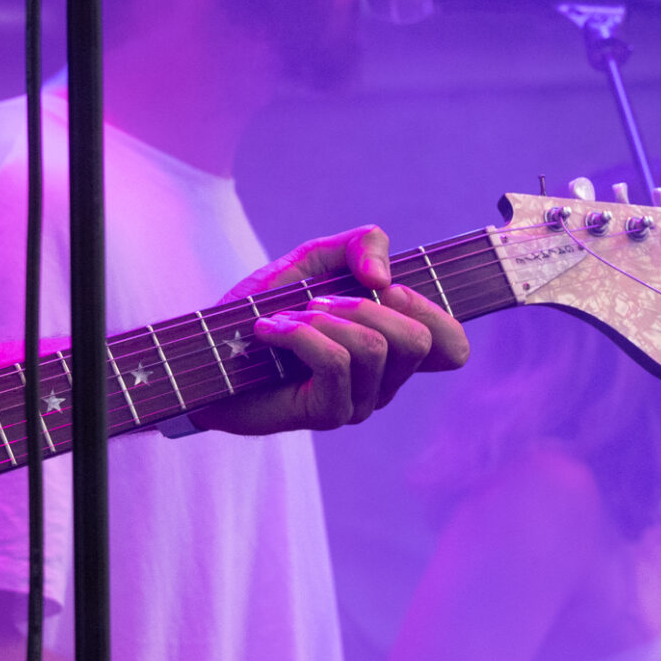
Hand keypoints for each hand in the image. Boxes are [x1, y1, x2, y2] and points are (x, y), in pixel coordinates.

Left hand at [197, 226, 469, 434]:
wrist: (207, 351)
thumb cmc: (262, 309)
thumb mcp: (313, 260)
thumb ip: (360, 245)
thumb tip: (383, 278)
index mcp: (392, 348)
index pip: (453, 348)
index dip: (433, 311)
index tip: (386, 288)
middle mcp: (385, 381)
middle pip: (416, 340)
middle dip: (363, 304)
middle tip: (318, 300)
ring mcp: (360, 403)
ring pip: (373, 347)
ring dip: (322, 317)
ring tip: (286, 317)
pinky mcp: (327, 415)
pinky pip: (335, 362)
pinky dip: (298, 333)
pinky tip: (268, 331)